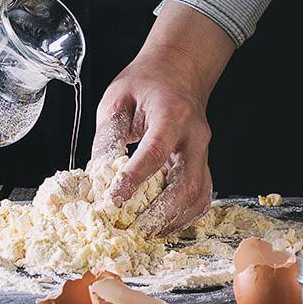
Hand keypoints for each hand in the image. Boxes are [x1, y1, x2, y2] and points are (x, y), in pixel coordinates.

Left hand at [92, 1, 234, 235]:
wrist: (179, 71)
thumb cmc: (146, 82)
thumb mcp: (117, 98)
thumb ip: (108, 135)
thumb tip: (98, 175)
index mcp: (172, 114)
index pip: (154, 152)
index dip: (134, 179)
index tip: (113, 199)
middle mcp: (194, 136)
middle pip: (186, 184)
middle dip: (159, 213)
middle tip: (132, 228)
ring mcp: (204, 152)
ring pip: (198, 196)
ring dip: (173, 220)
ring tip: (146, 233)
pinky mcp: (203, 163)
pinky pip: (201, 196)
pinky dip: (184, 216)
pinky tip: (163, 224)